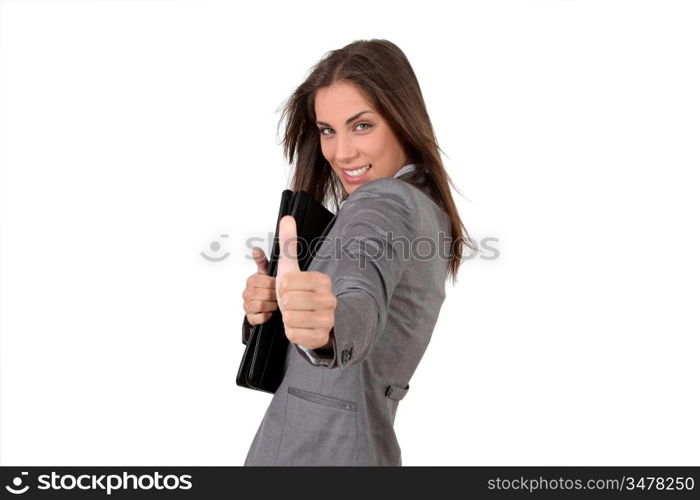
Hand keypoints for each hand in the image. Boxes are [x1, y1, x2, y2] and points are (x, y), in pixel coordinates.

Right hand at [241, 247, 277, 324]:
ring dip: (272, 306)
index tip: (279, 286)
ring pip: (262, 305)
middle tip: (278, 297)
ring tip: (275, 304)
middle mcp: (246, 293)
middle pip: (266, 294)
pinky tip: (270, 312)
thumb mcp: (266, 273)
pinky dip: (267, 316)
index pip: (267, 282)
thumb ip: (262, 261)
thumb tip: (255, 249)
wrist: (263, 306)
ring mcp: (247, 306)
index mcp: (251, 280)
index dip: (276, 285)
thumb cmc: (267, 288)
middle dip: (275, 296)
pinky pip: (260, 317)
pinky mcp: (250, 318)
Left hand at [276, 215, 335, 349]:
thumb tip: (287, 217)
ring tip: (296, 316)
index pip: (287, 282)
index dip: (283, 288)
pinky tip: (300, 328)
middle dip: (284, 305)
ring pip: (290, 318)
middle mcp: (330, 299)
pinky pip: (294, 335)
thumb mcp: (291, 268)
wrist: (314, 322)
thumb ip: (289, 243)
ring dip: (288, 319)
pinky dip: (291, 333)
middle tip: (293, 305)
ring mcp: (328, 320)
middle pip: (288, 301)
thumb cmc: (299, 293)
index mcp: (323, 281)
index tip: (292, 290)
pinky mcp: (322, 338)